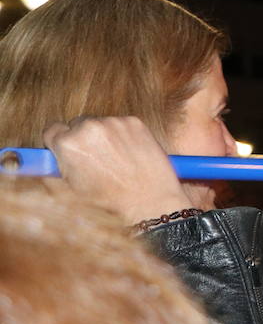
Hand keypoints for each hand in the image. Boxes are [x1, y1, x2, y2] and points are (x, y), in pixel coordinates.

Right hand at [43, 117, 196, 225]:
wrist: (148, 201)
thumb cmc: (109, 200)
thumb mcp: (72, 186)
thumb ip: (61, 163)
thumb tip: (54, 154)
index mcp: (67, 143)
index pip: (52, 129)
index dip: (58, 141)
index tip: (66, 148)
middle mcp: (88, 127)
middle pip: (77, 124)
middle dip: (83, 138)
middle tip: (95, 158)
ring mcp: (113, 122)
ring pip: (101, 124)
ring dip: (104, 136)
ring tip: (116, 160)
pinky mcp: (134, 122)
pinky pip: (122, 125)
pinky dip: (124, 135)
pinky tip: (130, 154)